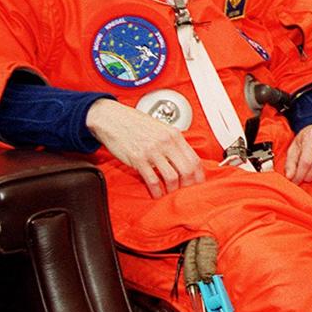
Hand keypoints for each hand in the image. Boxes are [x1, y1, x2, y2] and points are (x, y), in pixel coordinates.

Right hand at [85, 98, 203, 198]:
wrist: (112, 118)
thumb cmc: (135, 123)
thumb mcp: (161, 128)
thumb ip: (173, 142)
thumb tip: (185, 158)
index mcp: (174, 135)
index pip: (194, 159)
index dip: (199, 175)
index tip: (198, 183)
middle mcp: (166, 143)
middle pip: (187, 170)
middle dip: (189, 185)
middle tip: (186, 191)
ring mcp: (152, 151)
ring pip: (172, 177)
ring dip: (173, 189)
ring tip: (170, 192)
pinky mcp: (138, 159)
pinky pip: (152, 180)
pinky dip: (157, 190)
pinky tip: (157, 193)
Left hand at [284, 123, 311, 183]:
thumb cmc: (304, 140)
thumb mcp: (293, 148)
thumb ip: (290, 163)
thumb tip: (290, 177)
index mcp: (311, 135)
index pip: (306, 161)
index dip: (299, 175)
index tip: (295, 182)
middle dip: (308, 176)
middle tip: (302, 179)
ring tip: (310, 173)